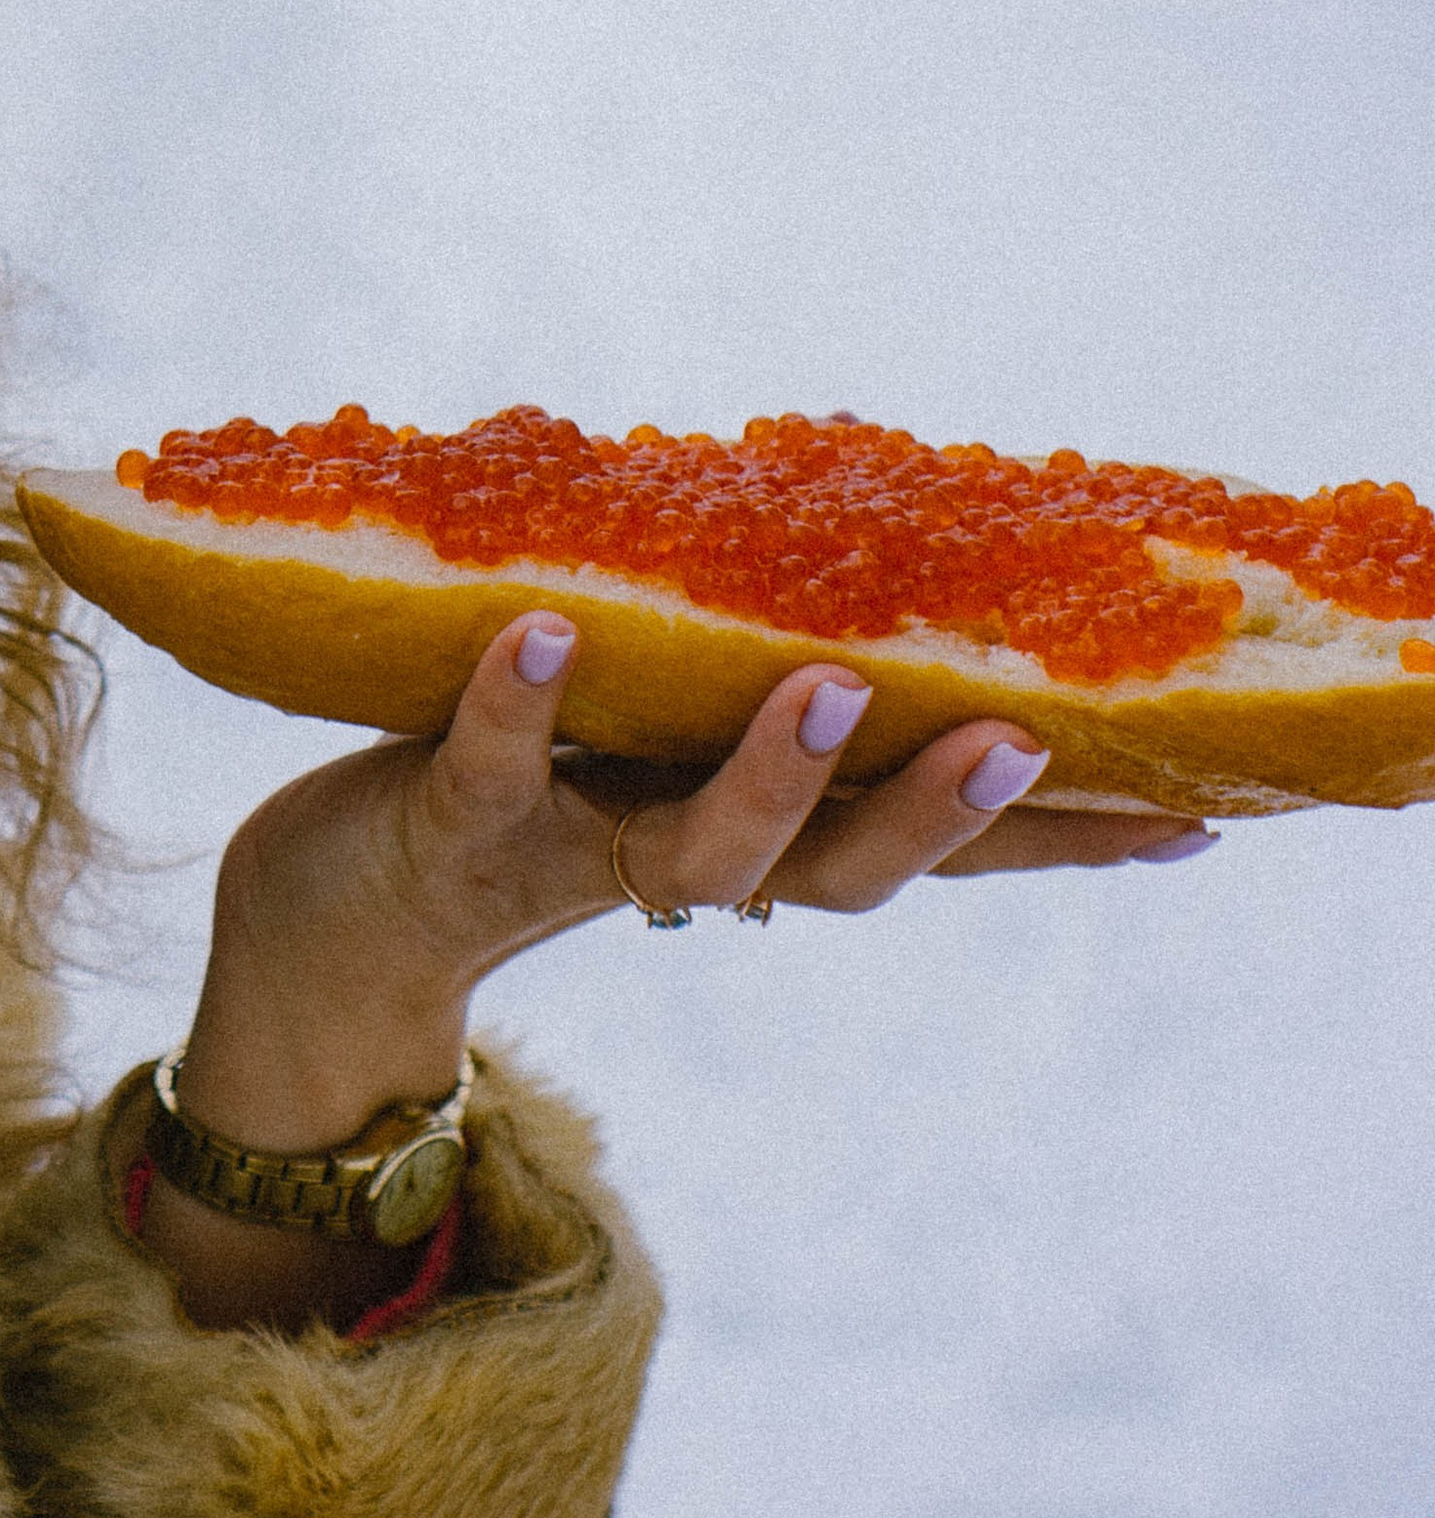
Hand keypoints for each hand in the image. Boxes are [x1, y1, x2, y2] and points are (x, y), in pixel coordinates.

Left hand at [140, 615, 1211, 1326]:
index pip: (922, 856)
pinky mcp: (450, 833)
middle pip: (838, 875)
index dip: (1054, 848)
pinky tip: (541, 631)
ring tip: (816, 684)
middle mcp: (677, 866)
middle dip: (933, 814)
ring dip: (763, 776)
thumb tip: (869, 588)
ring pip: (691, 850)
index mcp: (748, 840)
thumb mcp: (656, 750)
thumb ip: (743, 695)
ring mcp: (569, 860)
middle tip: (1022, 740)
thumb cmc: (520, 804)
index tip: (1190, 820)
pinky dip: (515, 702)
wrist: (326, 928)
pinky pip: (490, 766)